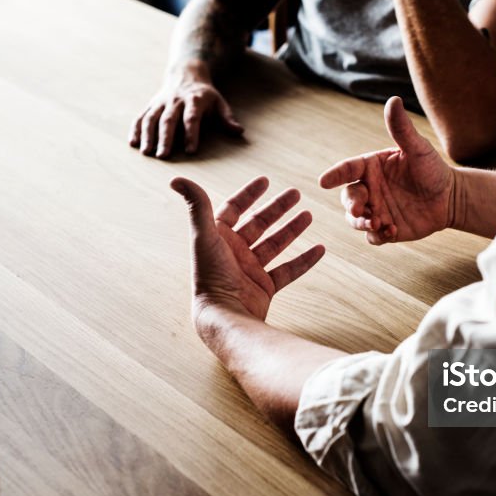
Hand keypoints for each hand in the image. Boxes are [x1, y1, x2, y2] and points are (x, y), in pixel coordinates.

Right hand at [131, 64, 244, 158]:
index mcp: (194, 100)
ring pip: (151, 118)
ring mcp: (160, 102)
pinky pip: (141, 116)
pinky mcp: (151, 105)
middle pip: (168, 120)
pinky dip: (136, 129)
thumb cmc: (205, 95)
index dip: (192, 134)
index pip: (192, 118)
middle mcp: (175, 101)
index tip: (191, 151)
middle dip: (165, 138)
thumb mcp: (219, 102)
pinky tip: (133, 143)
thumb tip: (239, 132)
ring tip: (146, 153)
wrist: (186, 74)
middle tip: (163, 156)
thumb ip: (227, 118)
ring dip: (147, 135)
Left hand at [171, 175, 324, 328]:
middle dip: (277, 208)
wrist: (224, 316)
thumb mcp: (204, 236)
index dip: (248, 194)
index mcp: (218, 238)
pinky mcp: (264, 288)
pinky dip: (304, 261)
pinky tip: (320, 249)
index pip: (233, 209)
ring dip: (292, 230)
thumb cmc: (210, 276)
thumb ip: (196, 205)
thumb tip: (176, 179)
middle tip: (296, 193)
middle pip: (258, 224)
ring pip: (275, 245)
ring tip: (308, 215)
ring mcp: (250, 271)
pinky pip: (288, 271)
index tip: (265, 180)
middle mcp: (234, 253)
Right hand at [319, 97, 453, 244]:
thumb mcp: (418, 148)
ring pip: (355, 219)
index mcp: (371, 167)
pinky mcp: (385, 229)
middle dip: (350, 204)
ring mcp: (375, 210)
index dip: (334, 174)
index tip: (323, 181)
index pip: (347, 169)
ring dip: (361, 223)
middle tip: (360, 210)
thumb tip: (393, 99)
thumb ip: (402, 129)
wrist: (450, 198)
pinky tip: (392, 230)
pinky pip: (372, 236)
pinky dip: (377, 236)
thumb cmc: (432, 169)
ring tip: (377, 223)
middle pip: (348, 197)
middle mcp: (369, 189)